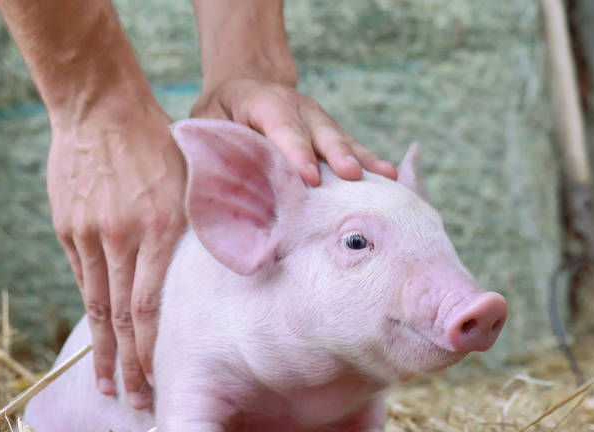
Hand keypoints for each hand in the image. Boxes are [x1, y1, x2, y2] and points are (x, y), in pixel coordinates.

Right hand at [47, 103, 186, 409]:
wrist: (100, 108)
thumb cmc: (162, 144)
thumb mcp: (194, 182)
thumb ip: (209, 226)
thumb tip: (240, 268)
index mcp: (160, 228)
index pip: (152, 306)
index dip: (153, 350)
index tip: (158, 383)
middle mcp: (122, 237)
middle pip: (122, 317)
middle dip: (130, 365)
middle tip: (135, 403)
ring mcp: (89, 235)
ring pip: (97, 304)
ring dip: (104, 351)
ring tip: (110, 386)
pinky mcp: (68, 229)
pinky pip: (82, 277)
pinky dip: (91, 312)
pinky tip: (97, 338)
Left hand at [191, 78, 396, 185]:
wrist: (246, 85)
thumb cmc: (220, 114)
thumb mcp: (203, 123)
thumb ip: (207, 149)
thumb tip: (205, 185)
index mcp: (263, 103)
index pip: (282, 127)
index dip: (296, 152)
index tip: (308, 178)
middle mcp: (298, 108)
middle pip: (321, 132)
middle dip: (337, 155)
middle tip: (352, 176)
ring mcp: (319, 120)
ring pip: (342, 139)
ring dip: (363, 159)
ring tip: (386, 177)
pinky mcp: (331, 134)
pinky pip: (353, 147)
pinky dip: (371, 162)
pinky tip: (390, 178)